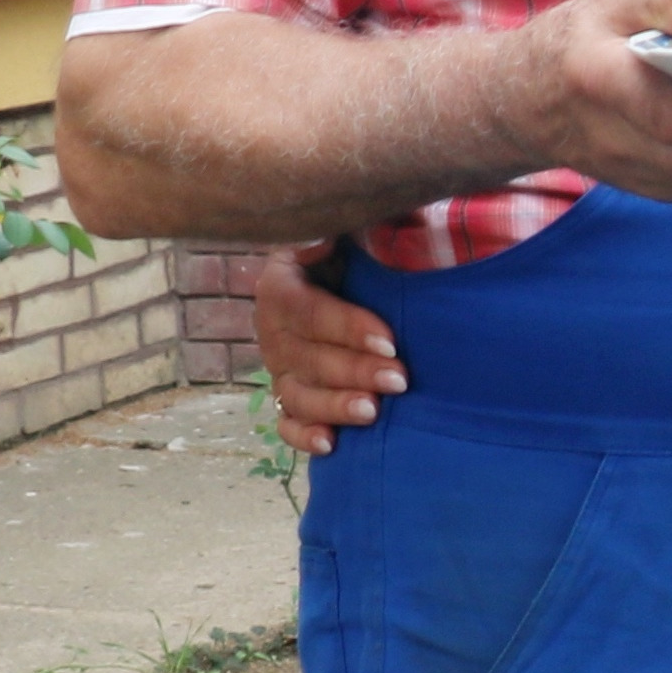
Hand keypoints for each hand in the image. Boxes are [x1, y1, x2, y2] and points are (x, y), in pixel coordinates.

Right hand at [249, 248, 397, 456]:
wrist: (348, 275)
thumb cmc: (356, 248)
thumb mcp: (347, 228)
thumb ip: (337, 229)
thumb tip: (319, 237)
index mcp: (280, 285)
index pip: (308, 311)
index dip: (347, 327)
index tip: (390, 339)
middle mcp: (272, 329)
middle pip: (307, 357)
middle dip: (355, 371)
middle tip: (399, 380)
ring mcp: (278, 366)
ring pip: (297, 394)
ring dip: (333, 406)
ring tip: (372, 412)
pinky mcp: (288, 394)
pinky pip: (287, 421)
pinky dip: (304, 435)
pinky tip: (331, 444)